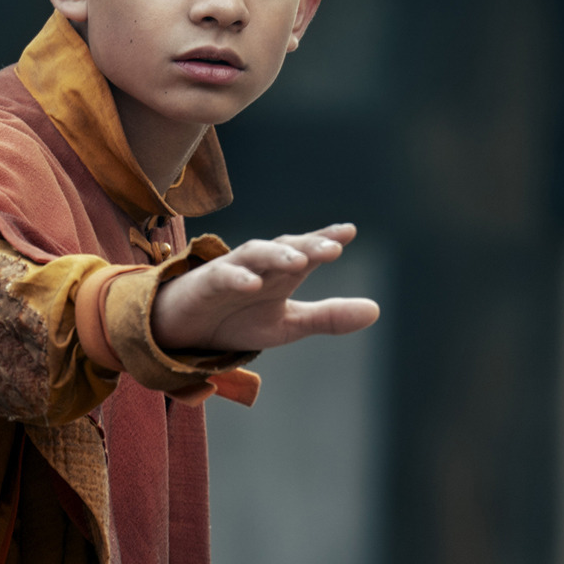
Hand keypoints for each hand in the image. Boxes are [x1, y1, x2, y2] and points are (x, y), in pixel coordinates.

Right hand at [151, 223, 379, 350]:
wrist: (187, 332)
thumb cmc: (238, 320)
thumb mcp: (288, 325)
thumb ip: (329, 317)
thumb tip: (376, 309)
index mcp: (282, 273)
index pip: (307, 250)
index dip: (325, 239)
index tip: (349, 232)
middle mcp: (259, 265)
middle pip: (285, 247)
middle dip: (308, 245)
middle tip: (334, 248)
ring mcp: (232, 271)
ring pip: (255, 253)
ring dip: (277, 254)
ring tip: (299, 261)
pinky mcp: (206, 284)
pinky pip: (222, 276)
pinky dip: (237, 277)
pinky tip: (252, 282)